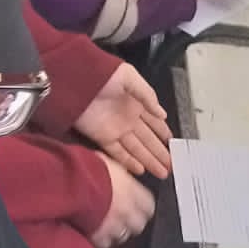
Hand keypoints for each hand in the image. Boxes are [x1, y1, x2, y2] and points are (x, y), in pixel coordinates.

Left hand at [74, 63, 170, 177]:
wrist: (75, 79)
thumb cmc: (102, 73)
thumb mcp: (130, 77)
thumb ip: (148, 96)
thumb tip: (163, 114)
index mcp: (136, 104)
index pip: (154, 123)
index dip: (163, 134)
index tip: (173, 144)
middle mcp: (128, 119)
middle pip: (147, 140)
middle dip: (160, 153)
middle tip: (172, 165)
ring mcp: (116, 130)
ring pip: (137, 150)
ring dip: (149, 162)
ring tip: (162, 173)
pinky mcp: (103, 138)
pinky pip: (119, 153)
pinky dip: (129, 162)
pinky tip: (141, 170)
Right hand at [89, 154, 155, 247]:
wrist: (68, 183)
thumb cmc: (85, 169)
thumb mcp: (106, 163)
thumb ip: (118, 173)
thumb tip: (121, 173)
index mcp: (131, 191)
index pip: (149, 206)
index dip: (143, 208)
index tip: (139, 207)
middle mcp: (127, 210)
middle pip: (138, 225)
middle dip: (131, 222)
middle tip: (121, 217)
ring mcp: (115, 225)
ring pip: (122, 235)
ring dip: (116, 231)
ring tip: (105, 224)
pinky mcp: (100, 236)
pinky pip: (105, 243)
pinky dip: (100, 239)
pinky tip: (93, 231)